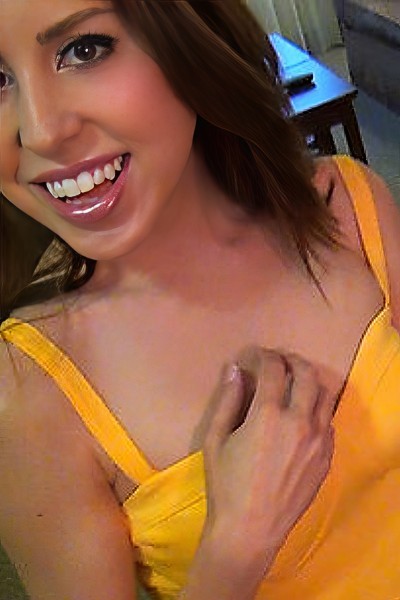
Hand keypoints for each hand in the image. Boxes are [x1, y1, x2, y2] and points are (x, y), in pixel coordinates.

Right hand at [194, 348, 334, 596]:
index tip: (254, 356)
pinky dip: (316, 408)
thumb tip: (234, 369)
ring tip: (294, 381)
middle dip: (291, 360)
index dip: (263, 355)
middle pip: (306, 374)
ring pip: (325, 394)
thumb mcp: (216, 440)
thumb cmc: (226, 485)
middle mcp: (299, 422)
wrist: (250, 530)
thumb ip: (227, 400)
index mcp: (268, 416)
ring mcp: (318, 441)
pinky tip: (301, 414)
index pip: (273, 368)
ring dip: (309, 380)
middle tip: (278, 361)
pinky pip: (328, 421)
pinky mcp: (327, 457)